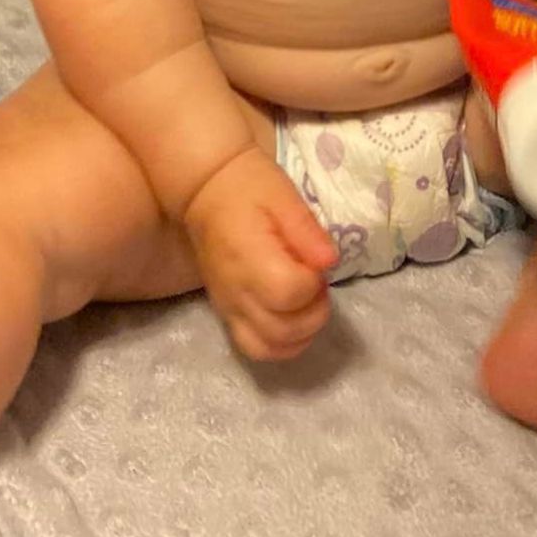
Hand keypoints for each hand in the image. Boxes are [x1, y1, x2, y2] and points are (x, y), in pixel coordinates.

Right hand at [184, 147, 337, 361]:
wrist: (206, 191)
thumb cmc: (249, 187)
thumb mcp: (283, 195)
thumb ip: (306, 230)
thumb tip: (329, 262)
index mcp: (248, 257)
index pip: (289, 293)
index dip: (313, 283)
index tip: (314, 262)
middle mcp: (235, 291)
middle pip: (282, 330)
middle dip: (313, 312)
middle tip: (315, 281)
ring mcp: (228, 307)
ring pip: (267, 348)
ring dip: (300, 334)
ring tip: (305, 301)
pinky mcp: (227, 314)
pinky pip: (253, 347)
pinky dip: (280, 344)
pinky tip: (292, 318)